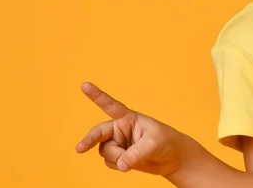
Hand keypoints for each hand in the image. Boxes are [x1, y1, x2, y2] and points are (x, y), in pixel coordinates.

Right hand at [75, 82, 190, 175]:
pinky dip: (118, 166)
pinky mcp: (118, 156)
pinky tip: (129, 164)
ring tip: (132, 160)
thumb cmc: (166, 142)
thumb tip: (121, 165)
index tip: (84, 85)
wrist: (172, 158)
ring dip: (116, 159)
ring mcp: (118, 142)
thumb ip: (136, 153)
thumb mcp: (154, 144)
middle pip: (99, 133)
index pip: (110, 105)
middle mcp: (119, 128)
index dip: (97, 95)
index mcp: (128, 117)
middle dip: (89, 141)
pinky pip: (110, 163)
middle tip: (80, 149)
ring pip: (105, 152)